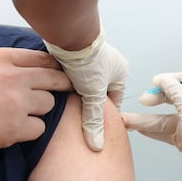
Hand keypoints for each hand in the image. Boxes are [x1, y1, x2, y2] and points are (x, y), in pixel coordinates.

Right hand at [0, 47, 71, 160]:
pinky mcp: (16, 129)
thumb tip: (21, 65)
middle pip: (53, 78)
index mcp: (0, 58)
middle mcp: (13, 78)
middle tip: (67, 87)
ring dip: (40, 108)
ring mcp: (17, 104)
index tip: (59, 69)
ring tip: (24, 112)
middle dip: (62, 83)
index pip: (40, 57)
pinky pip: (39, 128)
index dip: (53, 64)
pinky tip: (16, 129)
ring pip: (49, 103)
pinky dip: (30, 129)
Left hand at [44, 24, 128, 151]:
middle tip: (76, 114)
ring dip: (77, 91)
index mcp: (121, 72)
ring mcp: (93, 58)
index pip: (113, 101)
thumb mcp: (92, 94)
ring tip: (67, 101)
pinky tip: (60, 88)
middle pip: (99, 92)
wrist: (68, 35)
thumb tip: (97, 145)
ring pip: (86, 83)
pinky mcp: (77, 54)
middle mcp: (110, 64)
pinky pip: (75, 73)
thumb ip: (94, 120)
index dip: (102, 113)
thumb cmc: (87, 61)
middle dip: (88, 102)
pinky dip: (68, 81)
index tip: (91, 124)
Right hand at [123, 72, 181, 180]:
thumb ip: (175, 93)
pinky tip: (138, 129)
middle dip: (155, 99)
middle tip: (142, 100)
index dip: (169, 80)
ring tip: (126, 120)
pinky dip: (151, 131)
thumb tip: (164, 79)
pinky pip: (164, 132)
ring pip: (164, 118)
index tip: (155, 81)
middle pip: (172, 99)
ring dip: (145, 119)